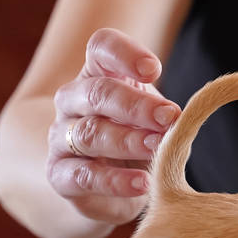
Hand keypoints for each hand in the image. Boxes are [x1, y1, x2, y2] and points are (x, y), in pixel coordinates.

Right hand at [46, 28, 180, 225]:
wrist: (112, 188)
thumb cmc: (138, 142)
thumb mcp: (156, 121)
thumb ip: (163, 115)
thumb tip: (178, 119)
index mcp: (98, 76)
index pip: (101, 49)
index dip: (124, 54)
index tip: (153, 69)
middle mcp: (73, 101)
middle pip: (97, 92)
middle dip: (136, 105)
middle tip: (169, 117)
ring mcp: (61, 137)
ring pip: (90, 133)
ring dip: (128, 141)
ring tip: (158, 148)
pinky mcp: (60, 175)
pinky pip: (83, 176)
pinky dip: (115, 181)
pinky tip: (143, 184)